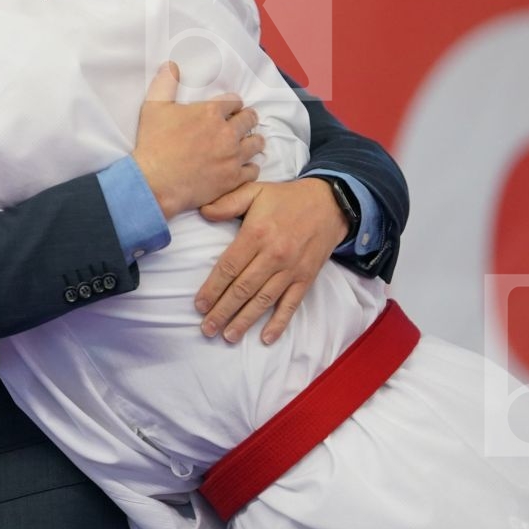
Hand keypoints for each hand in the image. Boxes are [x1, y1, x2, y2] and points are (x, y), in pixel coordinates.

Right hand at [130, 62, 263, 220]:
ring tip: (248, 143)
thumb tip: (171, 65)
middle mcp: (227, 132)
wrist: (155, 182)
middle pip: (250, 119)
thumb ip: (165, 83)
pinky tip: (244, 166)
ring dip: (253, 141)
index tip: (229, 108)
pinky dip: (250, 167)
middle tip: (243, 123)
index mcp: (210, 112)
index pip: (234, 101)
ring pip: (256, 144)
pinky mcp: (233, 178)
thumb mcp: (153, 107)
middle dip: (247, 119)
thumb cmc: (153, 144)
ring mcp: (232, 156)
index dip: (232, 104)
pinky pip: (253, 170)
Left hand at [194, 178, 347, 344]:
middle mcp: (273, 255)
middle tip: (207, 329)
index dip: (212, 289)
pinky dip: (279, 323)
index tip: (199, 305)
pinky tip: (266, 338)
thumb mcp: (255, 191)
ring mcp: (291, 270)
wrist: (330, 203)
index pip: (229, 268)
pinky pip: (291, 304)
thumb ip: (227, 202)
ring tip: (228, 337)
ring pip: (263, 301)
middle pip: (243, 289)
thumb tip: (203, 211)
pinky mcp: (306, 278)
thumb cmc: (286, 198)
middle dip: (223, 311)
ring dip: (244, 321)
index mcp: (256, 234)